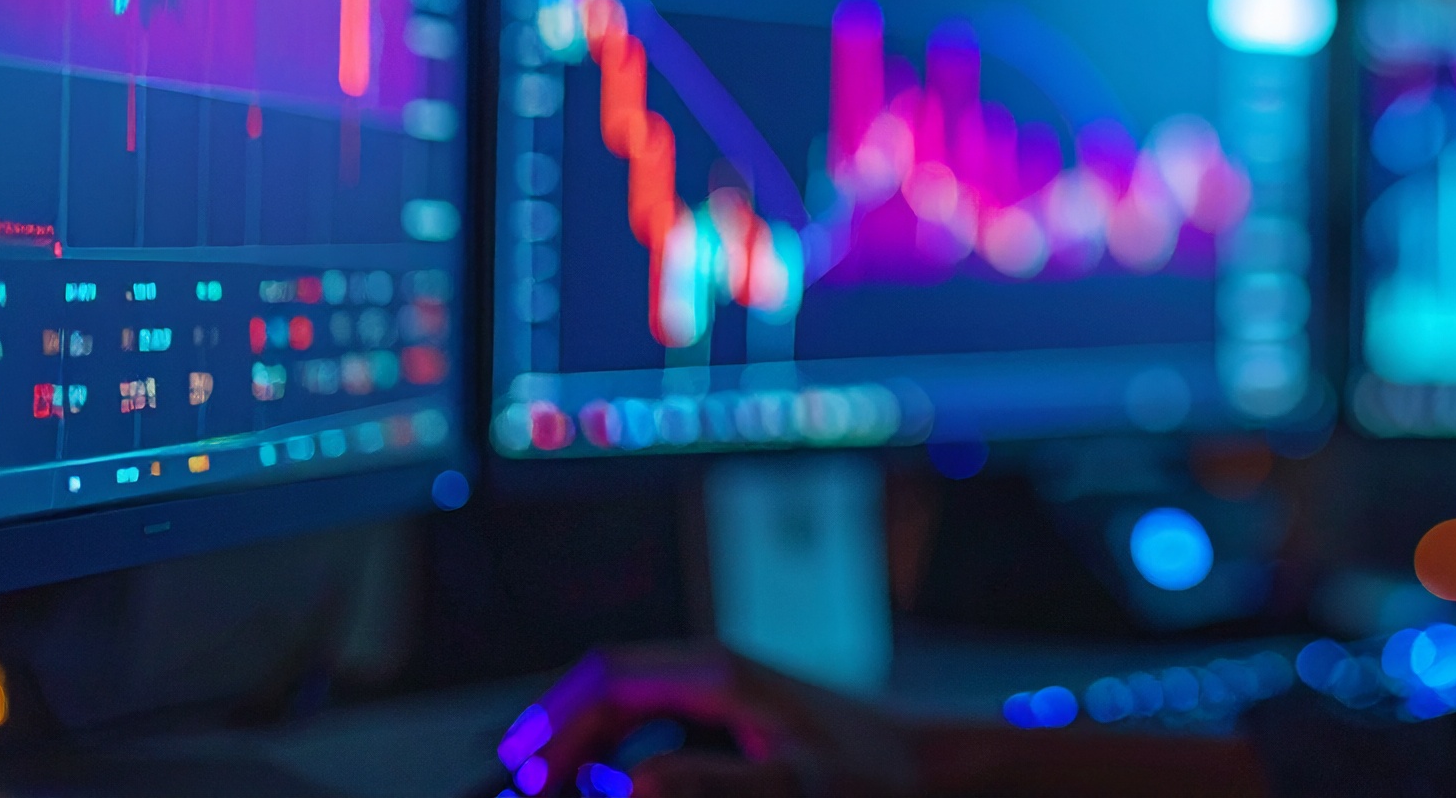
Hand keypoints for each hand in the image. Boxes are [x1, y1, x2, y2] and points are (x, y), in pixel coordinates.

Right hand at [501, 641, 916, 797]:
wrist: (936, 764)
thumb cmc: (879, 774)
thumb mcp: (799, 790)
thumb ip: (715, 787)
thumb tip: (631, 787)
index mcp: (720, 673)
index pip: (606, 676)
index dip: (552, 725)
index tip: (519, 776)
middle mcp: (715, 669)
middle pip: (606, 687)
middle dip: (556, 737)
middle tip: (522, 790)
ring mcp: (725, 688)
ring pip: (625, 704)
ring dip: (584, 745)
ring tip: (553, 788)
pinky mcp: (736, 713)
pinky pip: (654, 721)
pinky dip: (619, 751)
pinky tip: (610, 784)